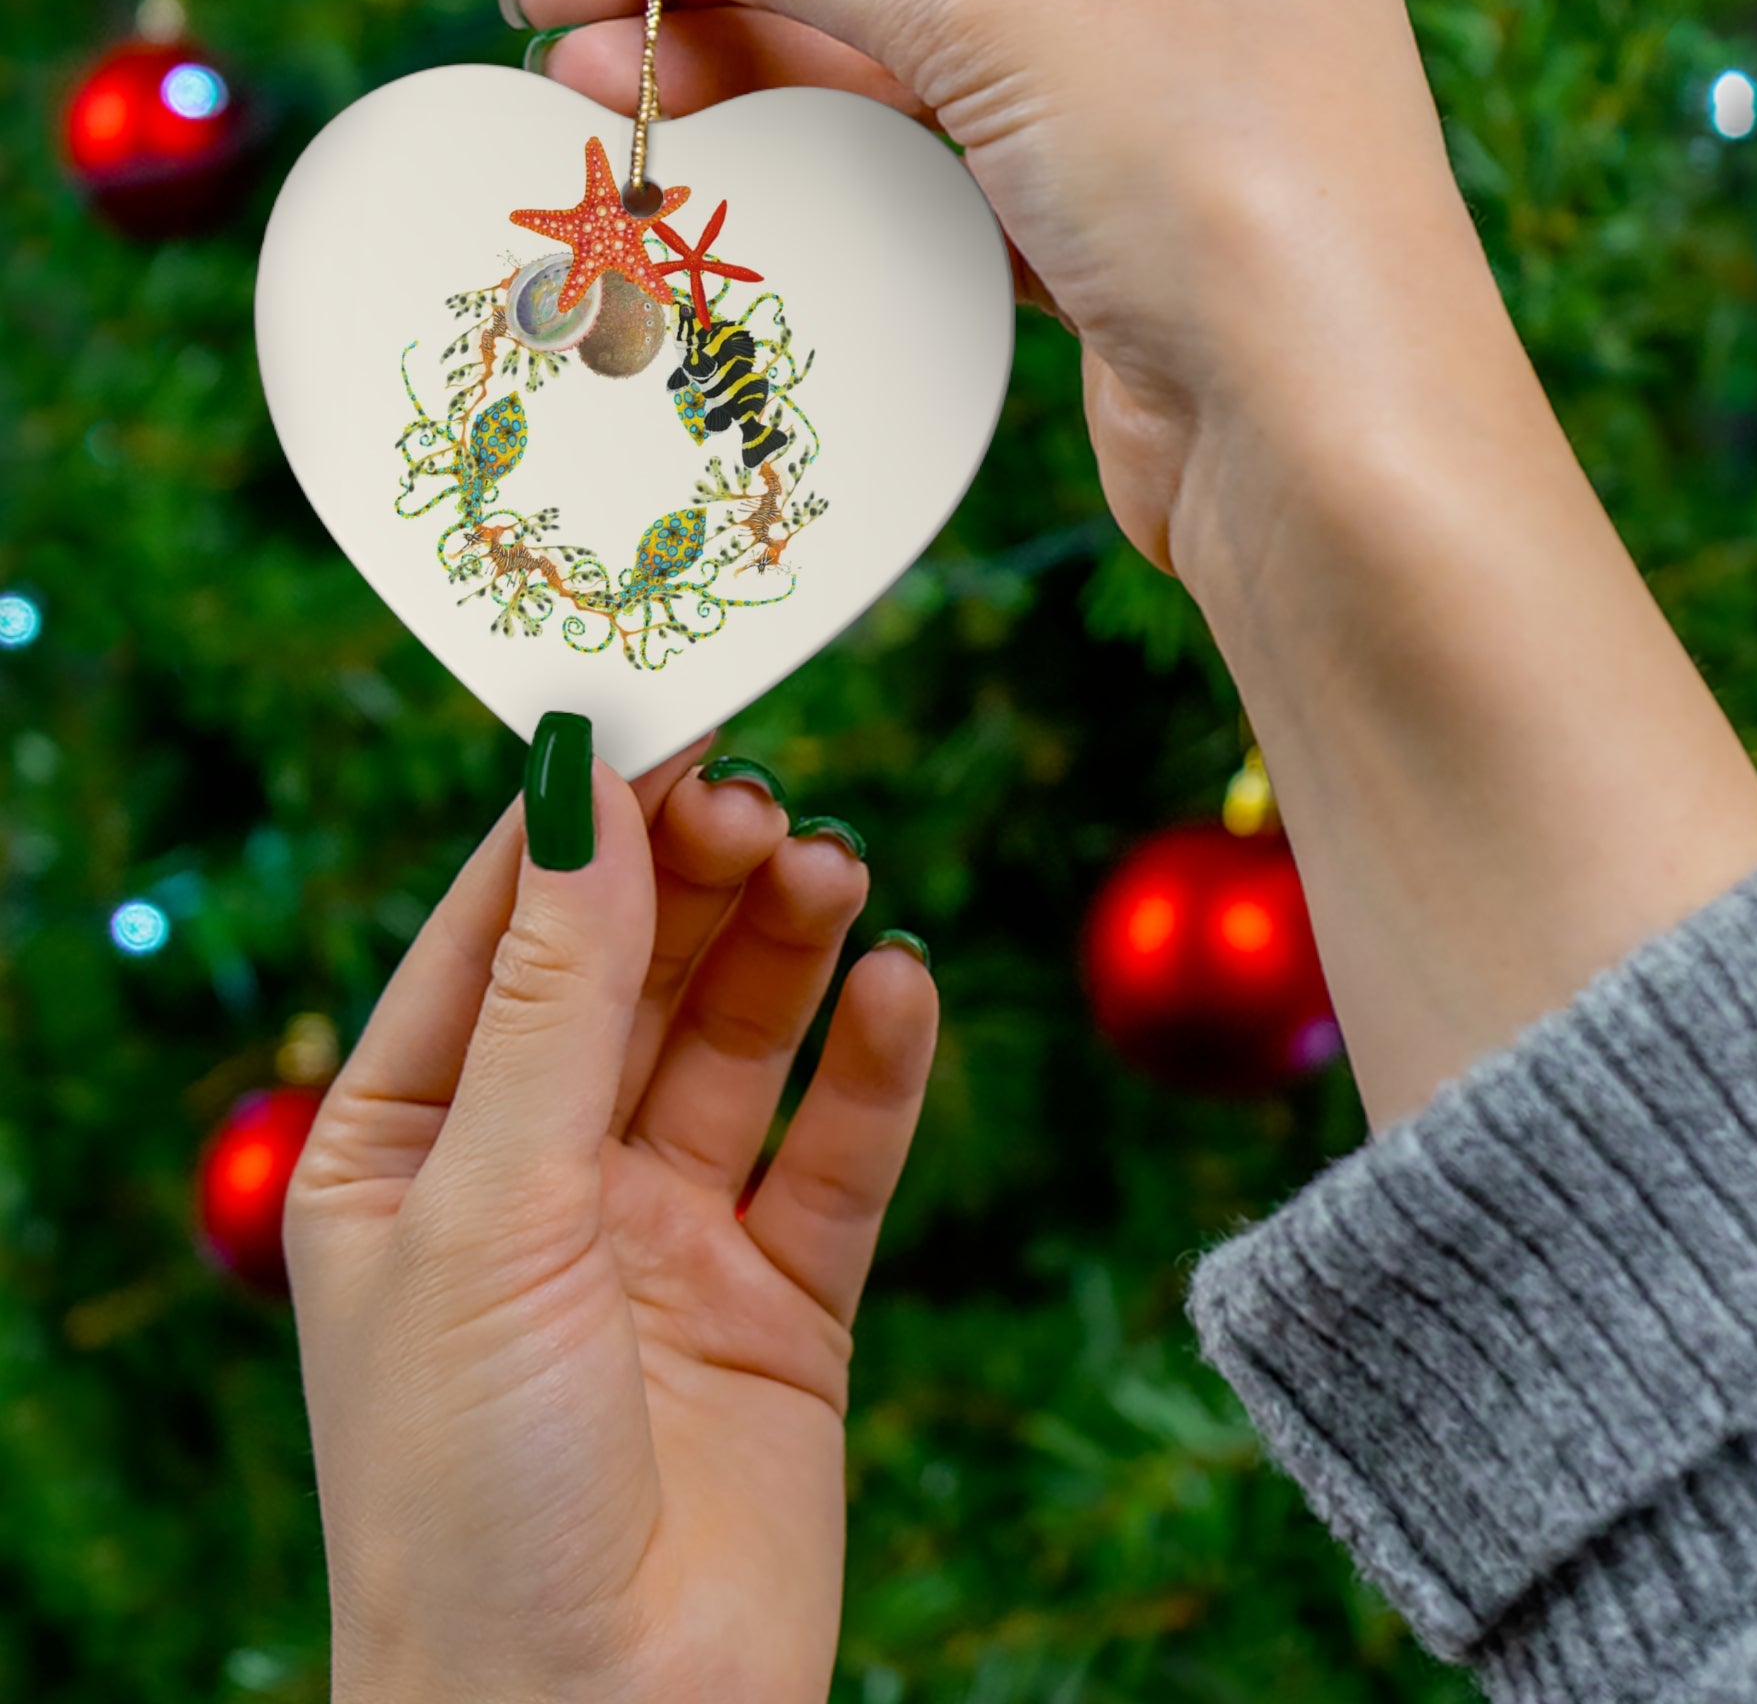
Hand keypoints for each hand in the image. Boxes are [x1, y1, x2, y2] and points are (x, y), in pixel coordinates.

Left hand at [285, 739, 936, 1703]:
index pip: (498, 935)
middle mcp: (538, 1177)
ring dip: (788, 948)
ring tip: (836, 870)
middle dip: (695, 878)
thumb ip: (553, 996)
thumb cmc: (470, 1488)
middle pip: (633, 971)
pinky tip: (901, 987)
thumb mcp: (490, 1208)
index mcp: (410, 1149)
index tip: (661, 712)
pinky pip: (838, 1151)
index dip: (578, 822)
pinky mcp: (783, 1298)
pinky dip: (874, 1065)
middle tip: (764, 800)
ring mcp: (665, 1234)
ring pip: (739, 1042)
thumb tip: (579, 787)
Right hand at [513, 0, 1470, 583]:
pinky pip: (937, 148)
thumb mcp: (1002, 12)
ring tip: (588, 77)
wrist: (1324, 450)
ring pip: (908, 41)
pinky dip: (829, 145)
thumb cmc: (1219, 182)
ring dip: (752, 54)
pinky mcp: (1108, 214)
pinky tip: (714, 143)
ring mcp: (1145, 86)